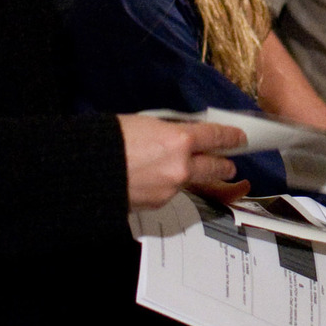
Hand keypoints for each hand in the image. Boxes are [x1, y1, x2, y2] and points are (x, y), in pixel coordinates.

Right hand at [118, 114, 243, 209]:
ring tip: (192, 172)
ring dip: (196, 177)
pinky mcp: (159, 203)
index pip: (216, 137)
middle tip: (230, 163)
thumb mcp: (145, 123)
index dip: (230, 137)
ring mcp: (172, 188)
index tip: (239, 137)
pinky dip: (170, 186)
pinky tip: (159, 179)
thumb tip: (181, 133)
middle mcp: (182, 166)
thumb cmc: (109, 140)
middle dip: (225, 165)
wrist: (85, 171)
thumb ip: (169, 129)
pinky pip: (173, 192)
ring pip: (193, 181)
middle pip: (216, 166)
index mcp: (179, 140)